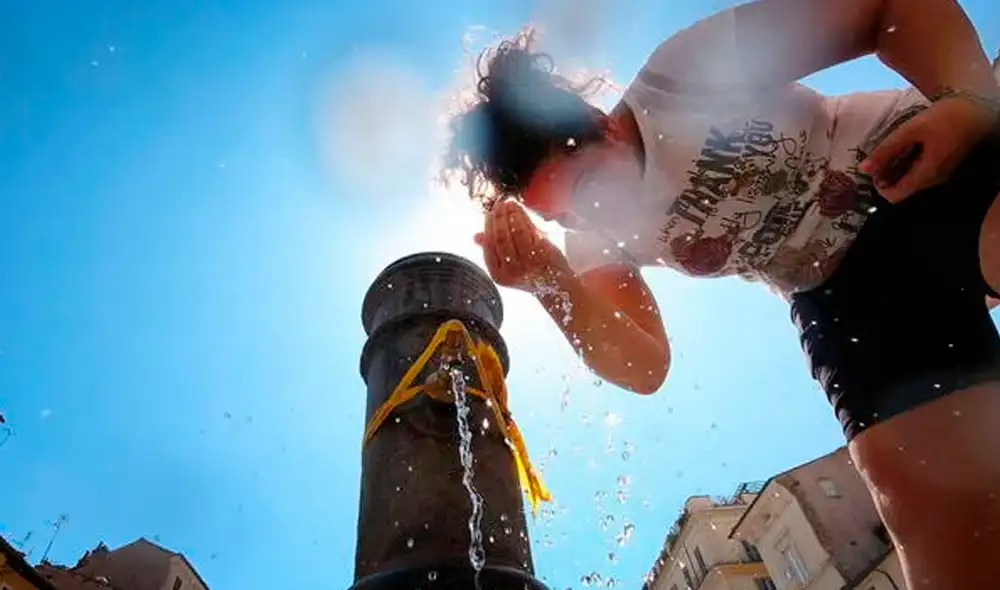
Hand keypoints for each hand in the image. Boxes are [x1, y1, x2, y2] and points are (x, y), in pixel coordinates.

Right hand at [474, 200, 570, 291]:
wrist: (557, 285)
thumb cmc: (531, 272)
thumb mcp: (507, 266)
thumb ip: (493, 251)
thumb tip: (476, 237)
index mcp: (499, 275)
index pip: (489, 246)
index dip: (488, 227)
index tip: (489, 213)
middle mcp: (512, 271)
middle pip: (501, 238)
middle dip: (499, 218)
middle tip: (499, 205)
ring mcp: (529, 263)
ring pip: (516, 232)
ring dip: (512, 214)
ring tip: (510, 204)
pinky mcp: (544, 254)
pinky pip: (531, 231)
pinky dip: (524, 218)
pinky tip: (521, 211)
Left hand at [860, 96, 996, 202]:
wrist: (975, 108)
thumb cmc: (943, 118)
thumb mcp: (910, 131)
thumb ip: (886, 150)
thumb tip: (863, 169)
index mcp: (926, 174)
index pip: (895, 196)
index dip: (879, 186)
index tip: (873, 168)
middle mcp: (933, 179)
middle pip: (902, 189)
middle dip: (886, 176)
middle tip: (879, 156)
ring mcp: (939, 173)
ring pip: (910, 180)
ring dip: (896, 169)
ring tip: (891, 149)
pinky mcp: (942, 165)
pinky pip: (919, 172)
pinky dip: (907, 164)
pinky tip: (905, 147)